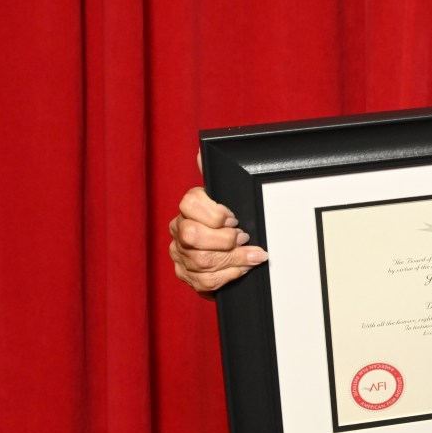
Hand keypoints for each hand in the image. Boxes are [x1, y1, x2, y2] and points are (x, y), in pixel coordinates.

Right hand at [168, 177, 266, 297]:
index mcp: (188, 207)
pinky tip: (242, 268)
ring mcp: (180, 254)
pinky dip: (229, 275)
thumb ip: (217, 177)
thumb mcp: (227, 198)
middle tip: (244, 237)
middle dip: (224, 240)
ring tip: (252, 255)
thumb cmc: (229, 222)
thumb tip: (202, 152)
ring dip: (233, 259)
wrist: (229, 251)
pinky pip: (205, 280)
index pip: (190, 204)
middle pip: (192, 236)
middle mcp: (179, 229)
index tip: (234, 219)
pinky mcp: (188, 275)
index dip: (215, 214)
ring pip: (201, 261)